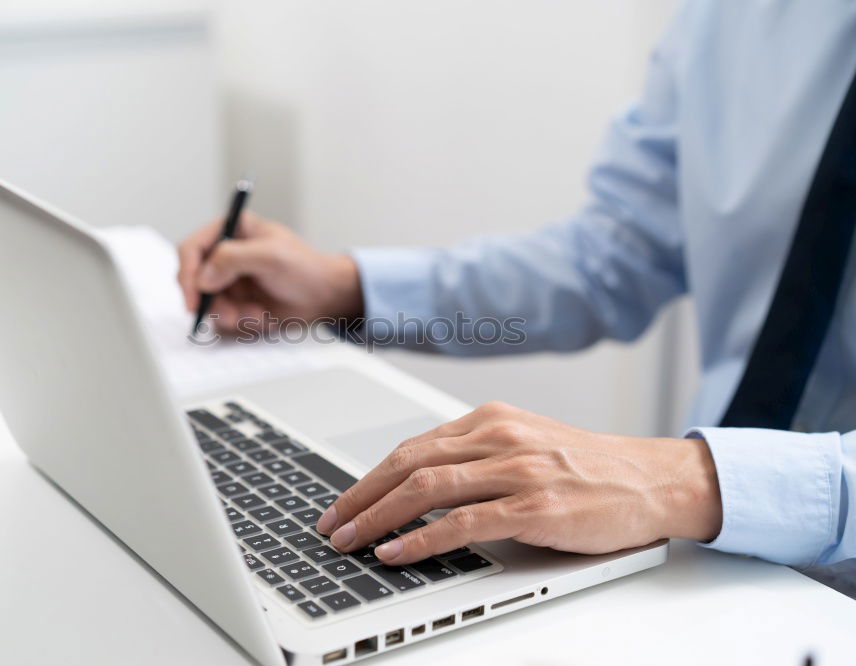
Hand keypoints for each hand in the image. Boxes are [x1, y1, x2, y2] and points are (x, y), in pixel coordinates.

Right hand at [176, 211, 362, 333]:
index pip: (192, 248)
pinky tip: (261, 316)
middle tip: (229, 314)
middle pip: (192, 279)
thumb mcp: (271, 256)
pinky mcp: (234, 302)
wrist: (325, 297)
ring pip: (206, 302)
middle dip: (210, 301)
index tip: (194, 296)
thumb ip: (233, 258)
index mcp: (230, 230)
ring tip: (256, 314)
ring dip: (228, 314)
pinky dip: (239, 321)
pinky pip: (221, 317)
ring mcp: (228, 279)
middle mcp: (224, 254)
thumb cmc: (306, 268)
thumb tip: (202, 277)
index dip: (187, 273)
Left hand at [316, 401, 721, 564]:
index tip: (344, 502)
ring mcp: (517, 470)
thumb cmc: (588, 468)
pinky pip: (464, 522)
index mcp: (491, 420)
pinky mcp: (536, 507)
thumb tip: (418, 484)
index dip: (370, 477)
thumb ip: (476, 458)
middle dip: (360, 495)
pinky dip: (421, 538)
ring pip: (427, 487)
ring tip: (351, 540)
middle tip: (331, 524)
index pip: (413, 447)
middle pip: (408, 462)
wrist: (652, 479)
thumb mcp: (525, 446)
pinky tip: (396, 551)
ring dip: (378, 516)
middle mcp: (499, 437)